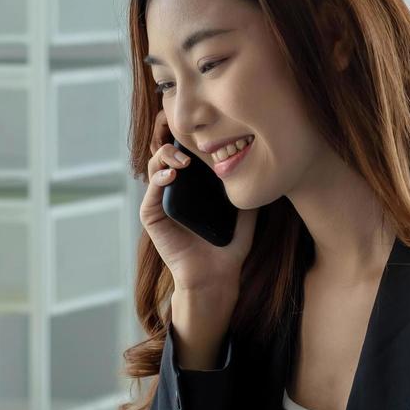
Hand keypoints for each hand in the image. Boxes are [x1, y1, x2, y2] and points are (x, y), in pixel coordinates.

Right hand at [140, 113, 256, 293]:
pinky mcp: (153, 218)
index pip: (185, 154)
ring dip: (165, 158)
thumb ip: (248, 192)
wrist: (216, 275)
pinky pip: (150, 195)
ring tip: (182, 161)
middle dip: (173, 142)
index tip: (202, 133)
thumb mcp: (245, 213)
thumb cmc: (228, 246)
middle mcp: (174, 192)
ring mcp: (161, 204)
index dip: (188, 140)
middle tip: (189, 146)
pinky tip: (172, 176)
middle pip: (167, 156)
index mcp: (192, 188)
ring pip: (154, 169)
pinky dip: (157, 180)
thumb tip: (260, 168)